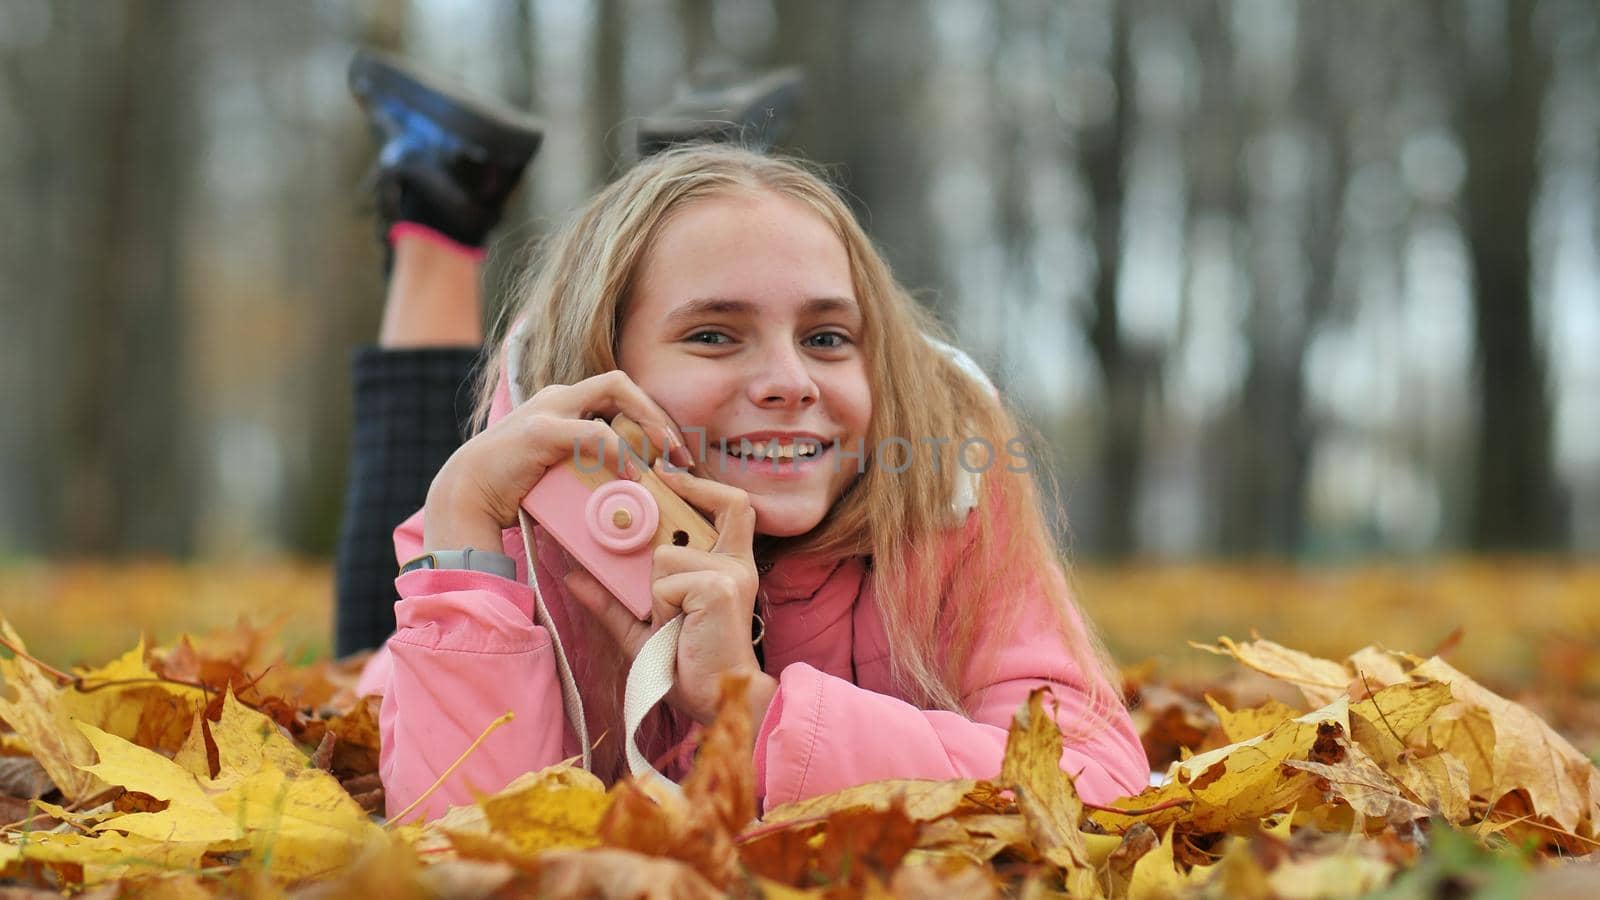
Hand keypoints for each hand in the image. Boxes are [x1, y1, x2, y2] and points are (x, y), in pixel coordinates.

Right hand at [422, 370, 696, 550]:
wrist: (465, 497)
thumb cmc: (514, 488)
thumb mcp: (560, 469)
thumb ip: (589, 465)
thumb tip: (634, 487)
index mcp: (563, 405)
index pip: (619, 394)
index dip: (651, 418)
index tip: (674, 455)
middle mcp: (558, 397)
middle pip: (622, 384)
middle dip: (658, 415)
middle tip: (681, 454)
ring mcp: (549, 409)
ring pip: (616, 390)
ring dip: (650, 423)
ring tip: (667, 459)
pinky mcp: (542, 431)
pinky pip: (595, 432)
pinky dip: (621, 452)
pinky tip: (634, 474)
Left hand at [563, 460, 777, 726]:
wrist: (717, 699)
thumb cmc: (686, 665)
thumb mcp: (641, 628)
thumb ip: (611, 599)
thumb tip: (573, 574)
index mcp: (728, 565)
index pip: (730, 506)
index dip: (698, 484)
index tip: (664, 474)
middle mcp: (735, 563)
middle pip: (690, 519)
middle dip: (665, 533)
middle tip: (658, 573)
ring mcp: (729, 573)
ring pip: (662, 557)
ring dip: (656, 594)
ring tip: (672, 624)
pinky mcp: (719, 587)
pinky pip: (663, 582)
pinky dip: (659, 609)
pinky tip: (677, 630)